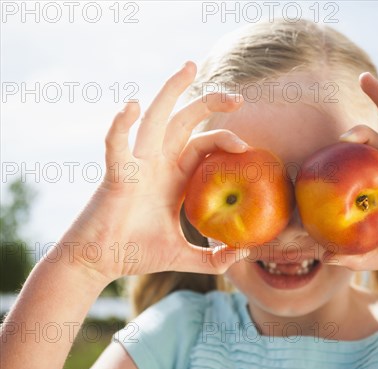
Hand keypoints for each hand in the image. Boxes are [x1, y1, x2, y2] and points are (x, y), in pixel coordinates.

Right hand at [56, 62, 248, 284]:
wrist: (100, 263)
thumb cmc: (137, 253)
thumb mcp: (185, 256)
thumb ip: (215, 257)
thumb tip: (246, 254)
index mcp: (174, 176)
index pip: (203, 145)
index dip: (224, 140)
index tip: (247, 147)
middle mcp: (157, 163)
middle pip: (184, 122)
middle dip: (209, 103)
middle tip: (238, 96)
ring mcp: (136, 165)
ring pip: (155, 120)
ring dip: (170, 91)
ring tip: (189, 67)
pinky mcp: (116, 175)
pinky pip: (116, 145)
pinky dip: (121, 125)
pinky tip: (133, 106)